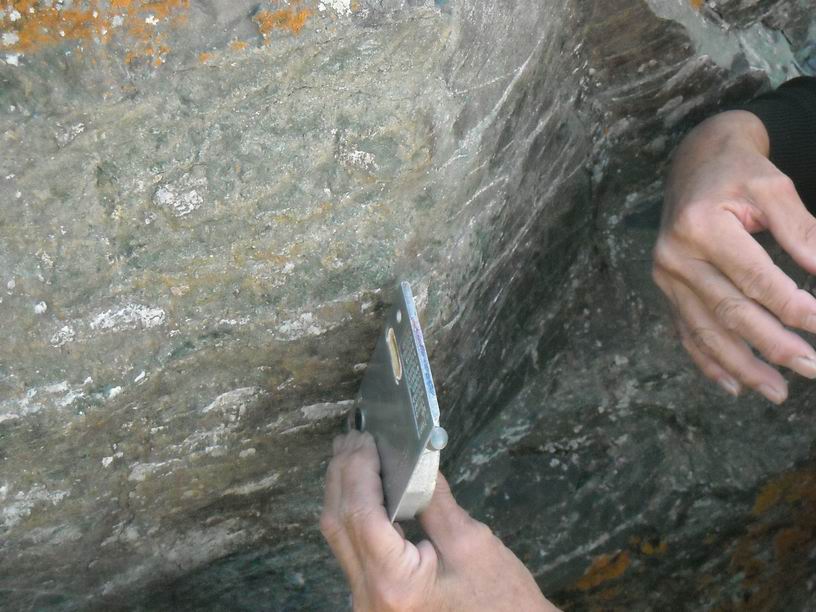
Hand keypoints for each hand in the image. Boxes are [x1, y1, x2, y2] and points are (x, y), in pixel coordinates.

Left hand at [320, 431, 557, 611]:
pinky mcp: (374, 599)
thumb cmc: (500, 601)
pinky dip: (355, 515)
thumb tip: (412, 459)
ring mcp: (367, 602)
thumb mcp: (471, 542)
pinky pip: (352, 550)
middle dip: (344, 475)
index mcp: (395, 584)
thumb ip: (433, 497)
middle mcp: (370, 597)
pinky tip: (364, 490)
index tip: (366, 438)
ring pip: (340, 537)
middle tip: (355, 437)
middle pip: (340, 524)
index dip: (359, 469)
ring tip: (354, 455)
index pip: (361, 514)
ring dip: (344, 492)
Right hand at [653, 110, 815, 403]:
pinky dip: (708, 361)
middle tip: (812, 368)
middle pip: (729, 312)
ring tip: (778, 392)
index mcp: (700, 226)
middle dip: (773, 346)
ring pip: (706, 331)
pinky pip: (686, 332)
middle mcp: (675, 255)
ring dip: (742, 366)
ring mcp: (665, 276)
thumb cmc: (739, 172)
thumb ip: (802, 232)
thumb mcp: (775, 188)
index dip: (795, 307)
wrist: (694, 161)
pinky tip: (733, 386)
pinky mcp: (666, 288)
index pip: (755, 279)